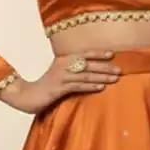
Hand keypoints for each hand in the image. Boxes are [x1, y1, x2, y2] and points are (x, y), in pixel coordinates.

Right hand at [0, 51, 121, 114]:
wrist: (29, 95)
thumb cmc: (47, 86)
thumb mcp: (59, 73)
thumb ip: (72, 69)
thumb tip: (91, 70)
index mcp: (63, 59)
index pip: (84, 53)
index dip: (98, 53)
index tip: (112, 54)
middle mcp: (63, 65)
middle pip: (88, 64)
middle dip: (105, 67)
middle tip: (119, 70)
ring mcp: (61, 76)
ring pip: (85, 75)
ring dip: (101, 77)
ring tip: (115, 79)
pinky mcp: (59, 88)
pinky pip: (78, 86)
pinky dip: (90, 86)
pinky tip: (101, 87)